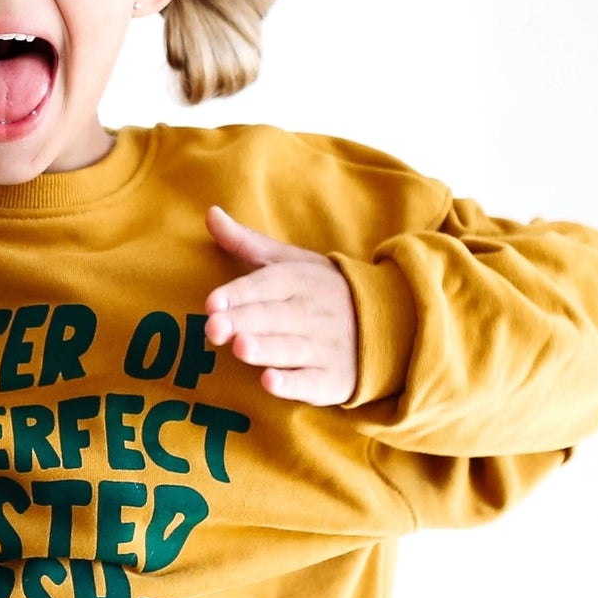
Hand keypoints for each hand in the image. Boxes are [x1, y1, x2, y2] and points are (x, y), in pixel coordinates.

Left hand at [202, 206, 357, 404]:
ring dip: (266, 349)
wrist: (387, 324)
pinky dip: (292, 384)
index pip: (267, 283)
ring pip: (290, 348)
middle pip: (273, 317)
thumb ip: (247, 243)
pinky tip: (270, 383)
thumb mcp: (291, 263)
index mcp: (301, 280)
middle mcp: (313, 312)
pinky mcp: (332, 380)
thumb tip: (210, 213)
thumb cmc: (320, 292)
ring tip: (240, 348)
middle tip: (213, 327)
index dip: (239, 293)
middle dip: (244, 321)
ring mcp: (324, 347)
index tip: (211, 302)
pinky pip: (311, 383)